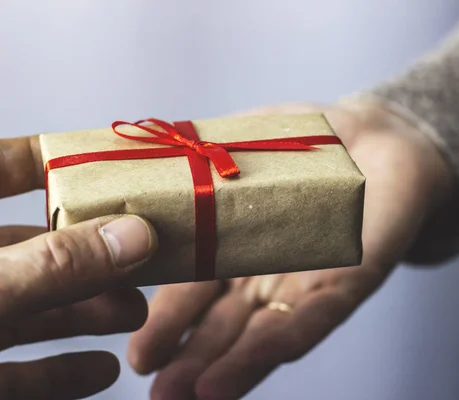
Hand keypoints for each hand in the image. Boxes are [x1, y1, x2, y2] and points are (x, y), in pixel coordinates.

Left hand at [0, 136, 156, 398]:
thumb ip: (58, 265)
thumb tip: (136, 234)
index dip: (41, 157)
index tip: (98, 158)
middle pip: (35, 246)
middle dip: (93, 253)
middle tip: (145, 254)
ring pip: (33, 306)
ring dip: (87, 310)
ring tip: (135, 313)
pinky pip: (19, 369)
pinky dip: (60, 370)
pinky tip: (99, 370)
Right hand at [127, 102, 454, 399]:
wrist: (375, 136)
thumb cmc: (305, 142)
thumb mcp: (243, 141)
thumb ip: (199, 155)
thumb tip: (145, 163)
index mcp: (235, 249)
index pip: (195, 293)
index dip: (168, 322)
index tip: (140, 352)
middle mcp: (266, 275)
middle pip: (226, 325)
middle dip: (193, 358)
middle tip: (159, 393)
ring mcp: (307, 279)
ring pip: (267, 330)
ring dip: (234, 363)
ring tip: (195, 393)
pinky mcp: (351, 277)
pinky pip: (319, 312)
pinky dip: (287, 337)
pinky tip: (259, 361)